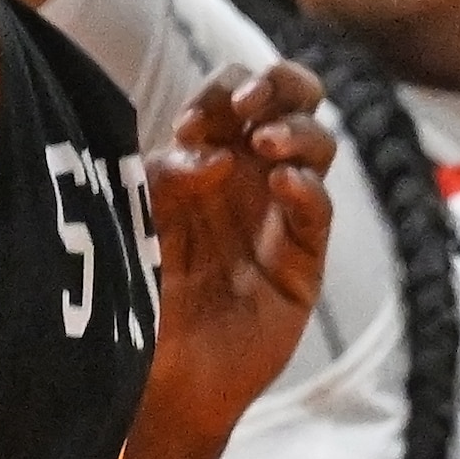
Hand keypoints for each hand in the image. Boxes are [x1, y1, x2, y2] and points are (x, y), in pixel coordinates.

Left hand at [141, 60, 332, 437]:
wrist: (156, 373)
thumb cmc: (140, 289)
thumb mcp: (140, 217)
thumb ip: (168, 174)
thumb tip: (213, 150)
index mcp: (212, 151)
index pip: (235, 93)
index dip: (223, 92)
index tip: (190, 126)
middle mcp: (253, 173)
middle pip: (294, 100)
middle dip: (281, 85)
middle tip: (250, 104)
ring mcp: (281, 212)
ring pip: (318, 145)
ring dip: (297, 131)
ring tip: (266, 143)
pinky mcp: (302, 259)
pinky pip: (318, 211)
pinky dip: (307, 188)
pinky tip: (283, 183)